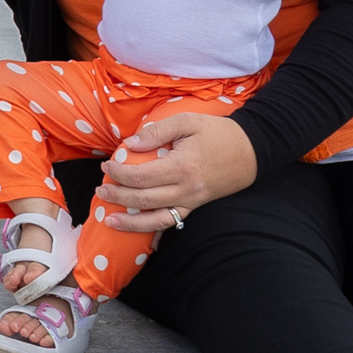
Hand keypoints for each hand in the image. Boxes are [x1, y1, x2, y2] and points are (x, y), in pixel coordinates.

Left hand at [93, 104, 256, 232]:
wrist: (252, 151)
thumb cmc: (218, 133)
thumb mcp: (187, 121)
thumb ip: (157, 131)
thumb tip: (130, 144)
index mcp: (182, 167)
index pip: (141, 176)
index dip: (119, 173)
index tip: (106, 166)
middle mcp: (186, 190)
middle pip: (144, 200)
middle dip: (118, 197)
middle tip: (100, 190)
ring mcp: (192, 202)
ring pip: (156, 220)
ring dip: (131, 223)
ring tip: (110, 220)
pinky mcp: (196, 207)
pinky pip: (172, 222)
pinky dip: (154, 230)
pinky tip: (140, 231)